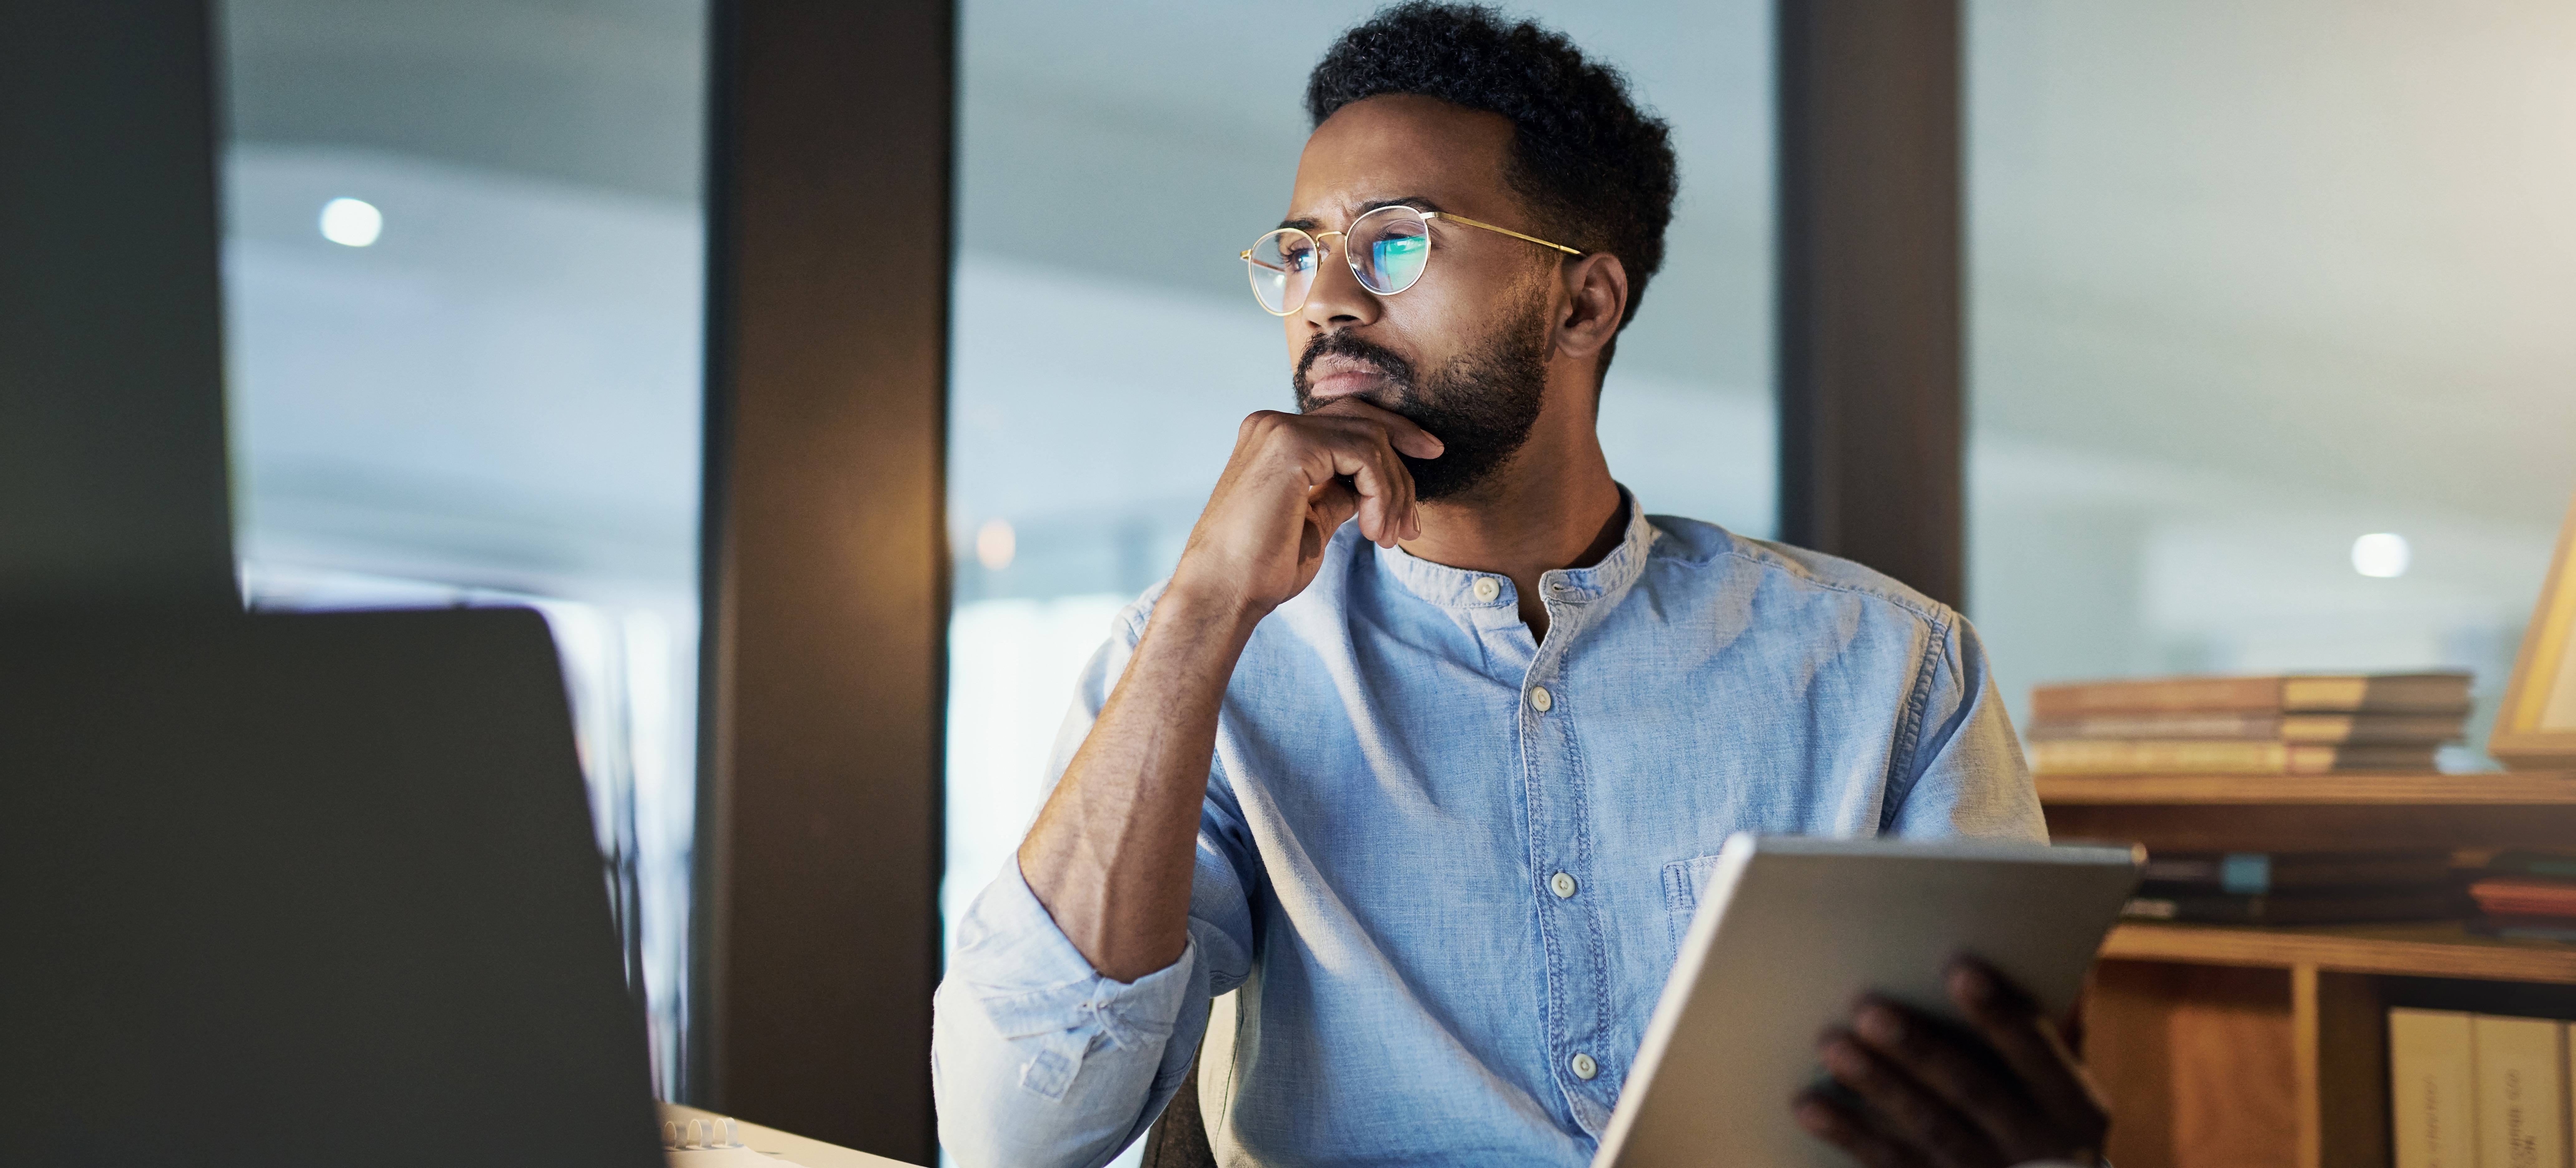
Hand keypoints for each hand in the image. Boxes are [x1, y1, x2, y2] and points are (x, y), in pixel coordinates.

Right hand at [1167, 397, 1441, 619]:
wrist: (1224, 593)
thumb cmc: (1260, 569)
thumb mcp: (1312, 522)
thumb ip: (1337, 494)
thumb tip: (1370, 488)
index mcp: (1273, 439)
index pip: (1347, 421)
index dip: (1394, 437)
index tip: (1428, 461)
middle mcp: (1273, 424)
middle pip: (1364, 421)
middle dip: (1403, 463)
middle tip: (1414, 522)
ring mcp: (1279, 430)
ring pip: (1371, 439)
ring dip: (1393, 493)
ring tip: (1386, 538)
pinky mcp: (1291, 446)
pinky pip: (1364, 455)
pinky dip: (1381, 493)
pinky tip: (1371, 531)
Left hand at [1793, 958, 2109, 1167]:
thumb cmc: (2046, 1120)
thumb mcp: (2062, 1090)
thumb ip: (2036, 1036)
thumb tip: (2003, 967)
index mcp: (2073, 1106)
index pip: (2037, 1053)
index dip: (2000, 1014)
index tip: (1960, 969)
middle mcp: (2035, 1143)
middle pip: (1974, 1090)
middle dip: (1920, 1049)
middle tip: (1868, 1008)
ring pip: (1929, 1127)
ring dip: (1878, 1085)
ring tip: (1832, 1045)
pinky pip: (1892, 1164)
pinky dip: (1848, 1134)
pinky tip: (1809, 1105)